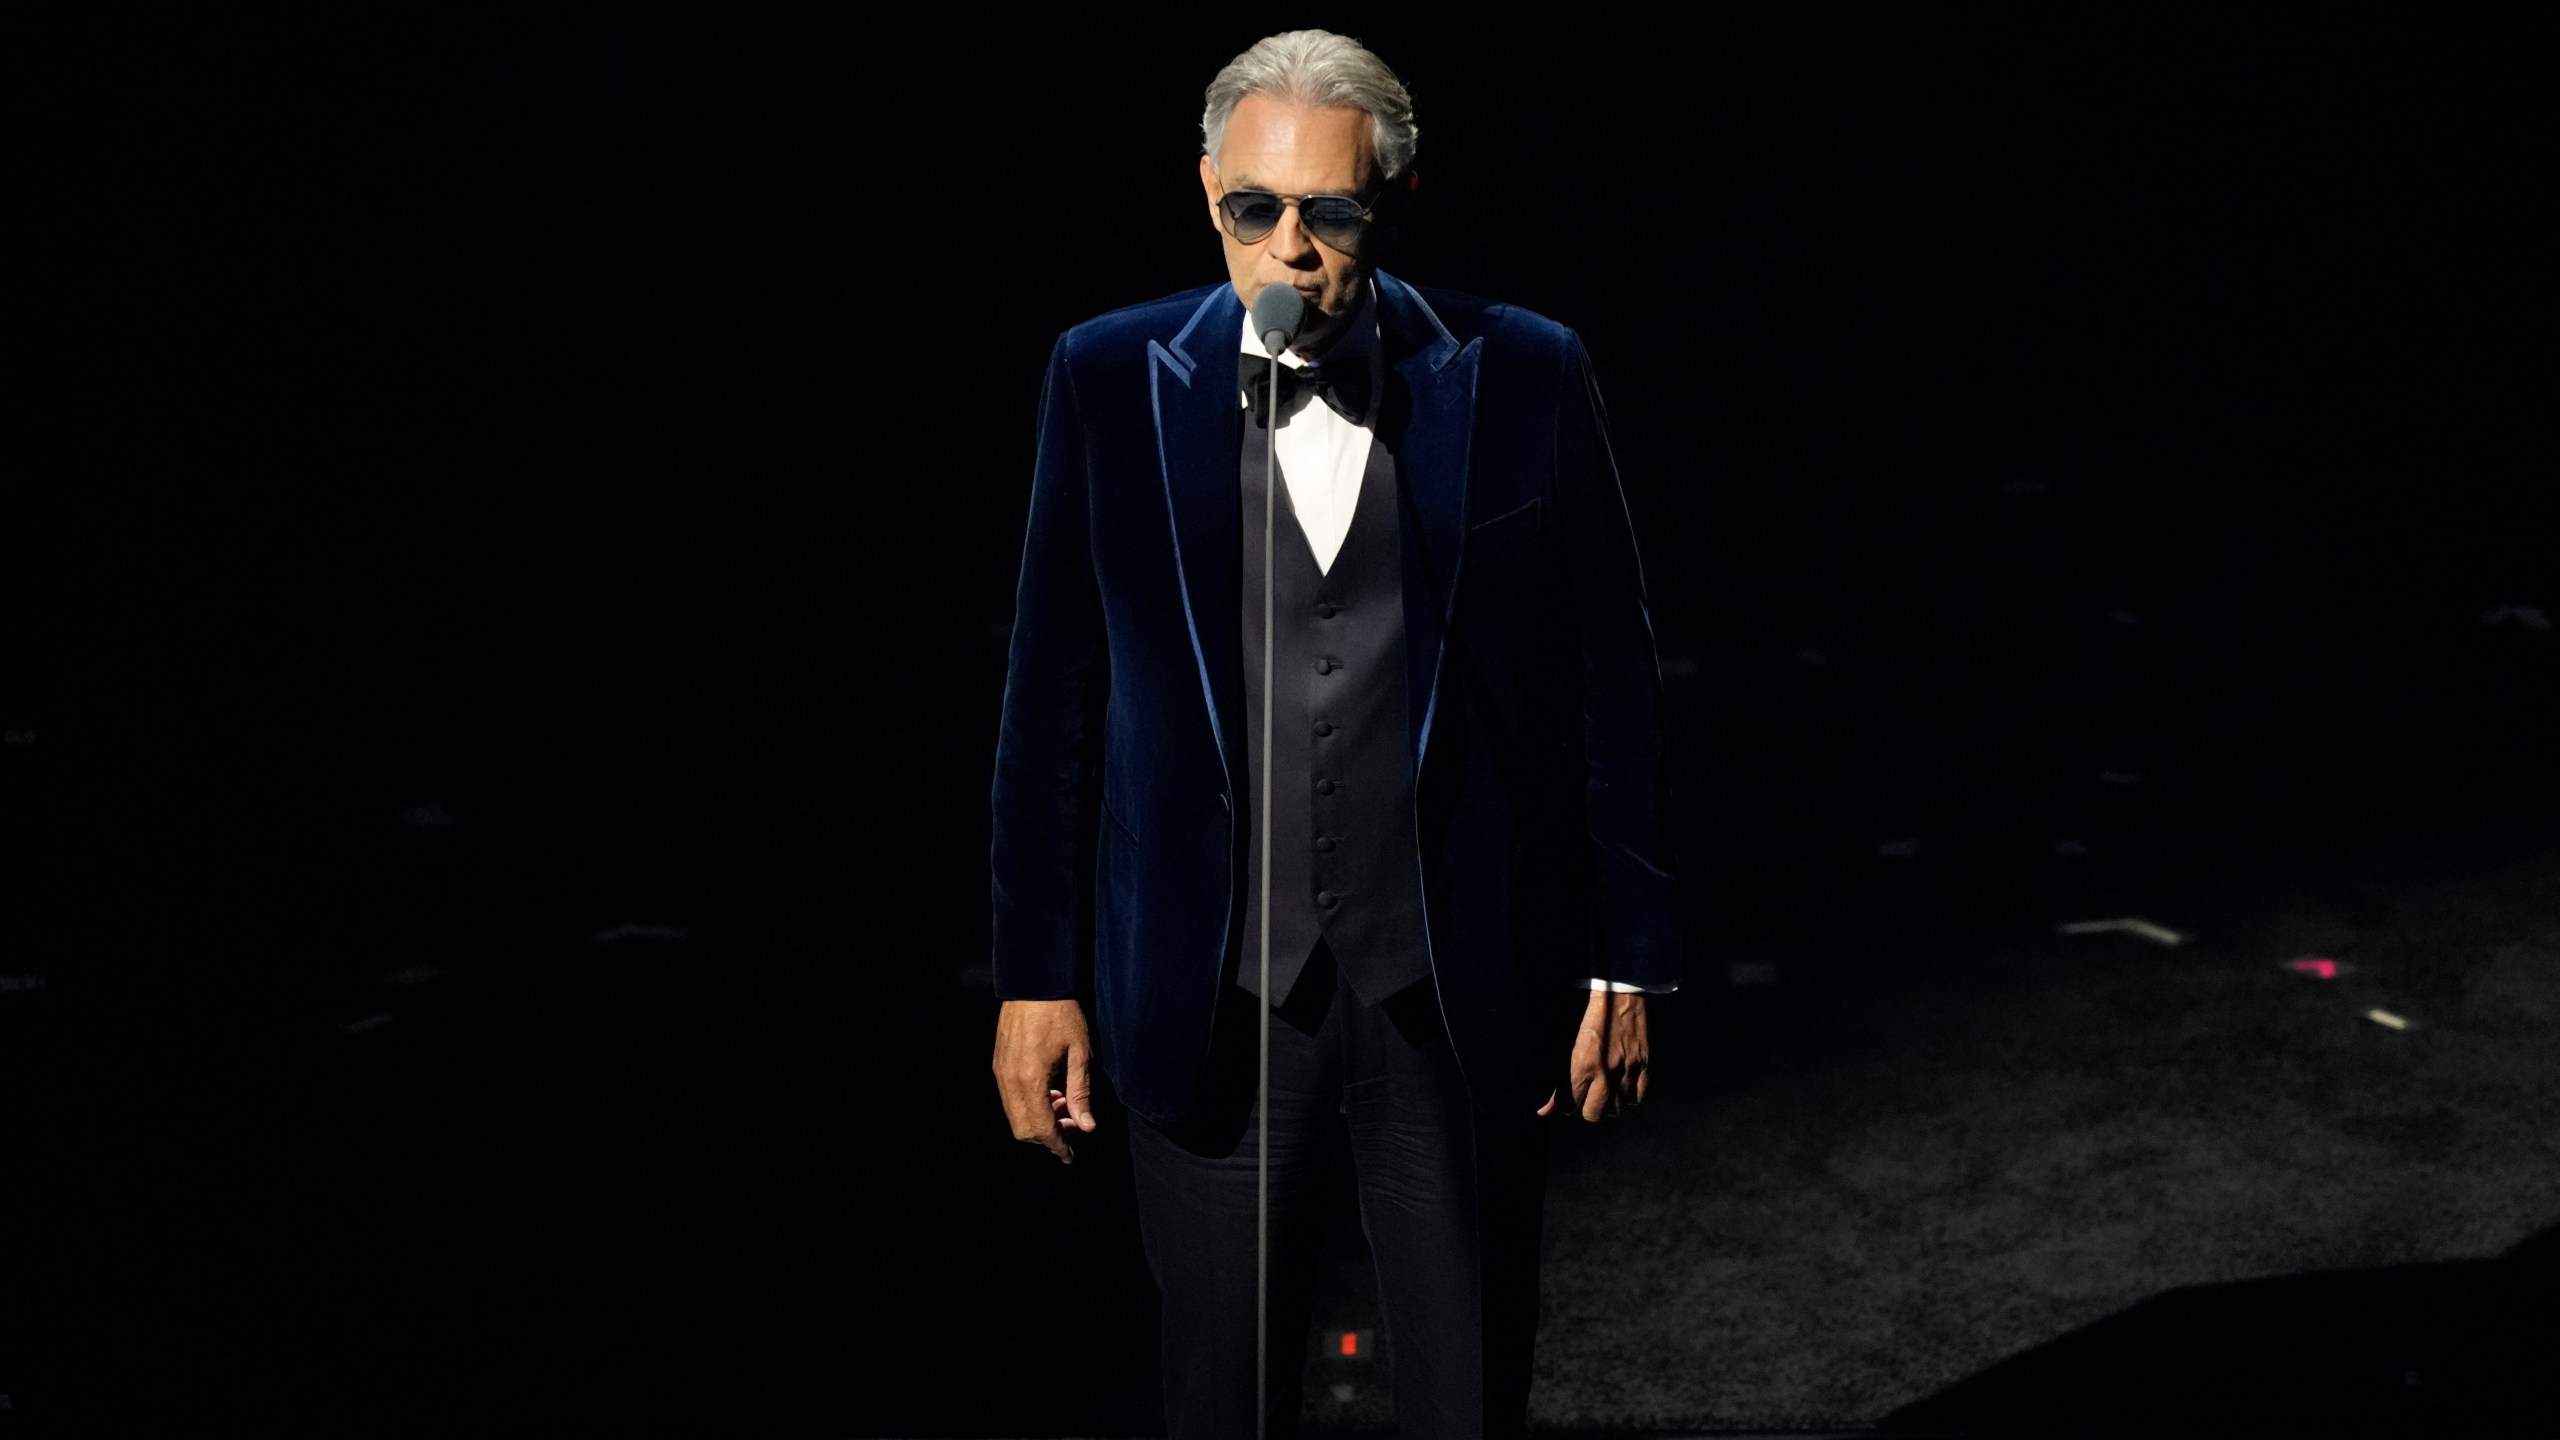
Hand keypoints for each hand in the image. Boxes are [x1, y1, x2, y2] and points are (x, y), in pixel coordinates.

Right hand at [992, 998, 1096, 1162]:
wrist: (1033, 984)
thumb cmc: (1061, 1014)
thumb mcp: (1079, 1053)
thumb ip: (1081, 1093)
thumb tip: (1087, 1126)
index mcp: (1031, 1080)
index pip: (1041, 1128)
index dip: (1057, 1146)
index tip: (1070, 1156)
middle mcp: (1010, 1081)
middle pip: (1023, 1129)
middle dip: (1047, 1136)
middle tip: (1073, 1126)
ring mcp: (1001, 1073)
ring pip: (1015, 1116)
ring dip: (1038, 1121)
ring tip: (1064, 1104)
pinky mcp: (999, 1066)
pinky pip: (1011, 1099)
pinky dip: (1029, 1106)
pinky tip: (1050, 1091)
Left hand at [1538, 990, 1648, 1120]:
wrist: (1619, 992)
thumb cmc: (1586, 1011)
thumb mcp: (1564, 1040)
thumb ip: (1556, 1079)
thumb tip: (1544, 1109)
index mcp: (1581, 1065)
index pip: (1569, 1104)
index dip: (1565, 1103)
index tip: (1567, 1096)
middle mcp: (1605, 1073)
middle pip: (1593, 1114)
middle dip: (1585, 1108)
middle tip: (1585, 1095)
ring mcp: (1626, 1070)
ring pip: (1616, 1109)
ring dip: (1607, 1102)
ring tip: (1603, 1089)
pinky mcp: (1642, 1065)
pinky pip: (1637, 1097)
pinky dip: (1628, 1096)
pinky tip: (1621, 1085)